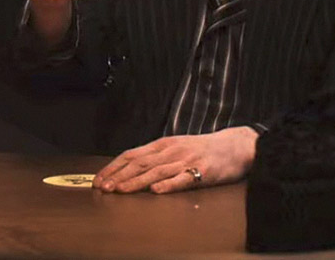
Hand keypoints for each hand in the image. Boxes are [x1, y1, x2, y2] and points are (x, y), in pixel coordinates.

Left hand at [92, 126, 258, 193]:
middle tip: (102, 187)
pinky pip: (184, 179)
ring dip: (136, 181)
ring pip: (156, 171)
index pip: (131, 154)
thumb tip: (129, 168)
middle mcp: (170, 151)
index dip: (113, 167)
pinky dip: (169, 184)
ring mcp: (186, 160)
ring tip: (120, 190)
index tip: (99, 178)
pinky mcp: (202, 171)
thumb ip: (154, 157)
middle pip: (139, 163)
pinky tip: (156, 190)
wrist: (234, 145)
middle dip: (118, 175)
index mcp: (161, 145)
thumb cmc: (201, 149)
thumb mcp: (174, 147)